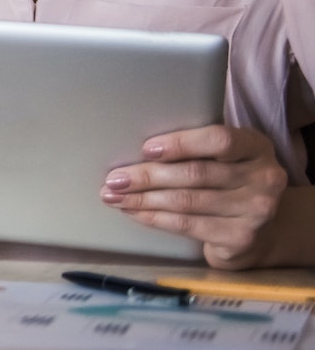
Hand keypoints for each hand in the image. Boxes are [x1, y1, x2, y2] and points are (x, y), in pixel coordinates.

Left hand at [102, 125, 288, 268]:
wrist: (260, 230)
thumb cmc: (228, 182)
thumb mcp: (223, 157)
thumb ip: (195, 148)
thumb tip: (137, 151)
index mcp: (256, 147)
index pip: (219, 140)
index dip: (180, 144)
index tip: (145, 149)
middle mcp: (264, 178)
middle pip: (195, 174)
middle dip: (147, 176)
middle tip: (114, 179)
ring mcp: (256, 211)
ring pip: (186, 202)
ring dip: (143, 199)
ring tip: (114, 196)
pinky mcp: (240, 238)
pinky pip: (186, 225)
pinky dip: (153, 218)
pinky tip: (134, 212)